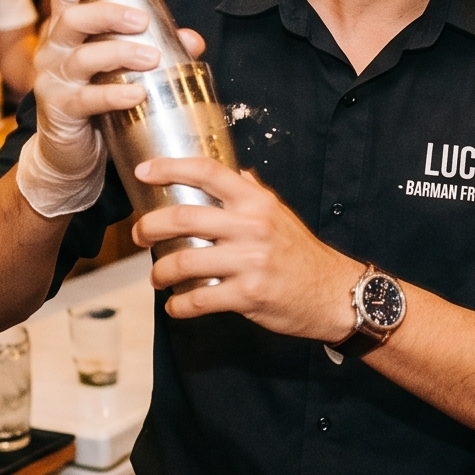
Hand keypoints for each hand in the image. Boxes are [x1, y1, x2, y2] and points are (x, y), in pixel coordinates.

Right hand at [24, 0, 205, 184]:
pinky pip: (85, 99)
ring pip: (81, 58)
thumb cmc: (97, 99)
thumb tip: (192, 39)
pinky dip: (112, 95)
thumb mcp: (121, 69)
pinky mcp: (59, 110)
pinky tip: (136, 95)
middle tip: (143, 22)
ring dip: (119, 53)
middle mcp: (52, 50)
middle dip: (109, 15)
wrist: (70, 152)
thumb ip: (154, 49)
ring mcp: (52, 80)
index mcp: (65, 31)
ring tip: (151, 58)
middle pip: (72, 19)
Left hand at [131, 157, 363, 337]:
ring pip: (184, 263)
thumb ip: (254, 194)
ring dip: (160, 272)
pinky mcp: (248, 295)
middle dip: (149, 227)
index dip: (170, 168)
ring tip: (157, 277)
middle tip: (139, 236)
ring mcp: (250, 262)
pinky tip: (175, 305)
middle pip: (184, 218)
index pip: (208, 172)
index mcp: (257, 202)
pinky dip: (179, 305)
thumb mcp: (281, 215)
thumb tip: (236, 174)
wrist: (335, 294)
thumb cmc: (303, 254)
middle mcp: (252, 227)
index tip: (143, 172)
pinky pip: (199, 300)